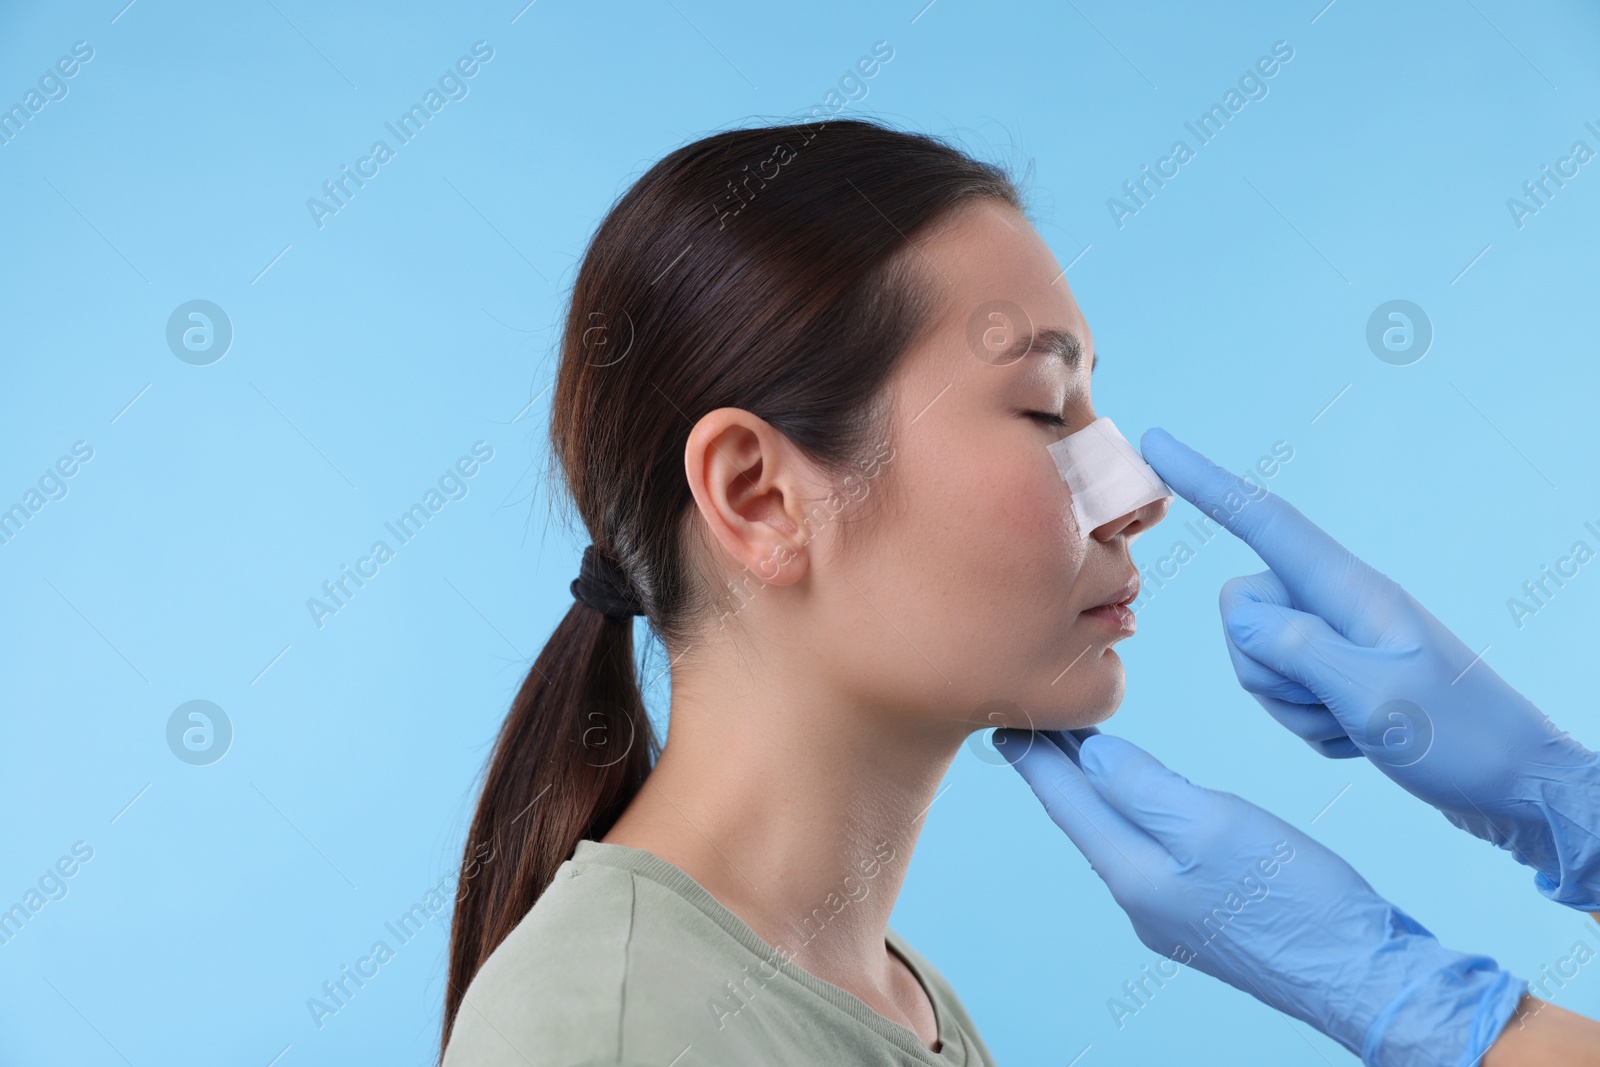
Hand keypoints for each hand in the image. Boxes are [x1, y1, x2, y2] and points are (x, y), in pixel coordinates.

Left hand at [997, 728, 1526, 1065]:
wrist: (1362, 976)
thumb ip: (1144, 788)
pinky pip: (1150, 849)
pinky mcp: (1204, 914)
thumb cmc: (1294, 899)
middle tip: (1032, 719)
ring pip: (1116, 833)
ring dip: (1094, 788)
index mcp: (1131, 872)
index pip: (1065, 799)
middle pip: (1084, 816)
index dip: (1035, 754)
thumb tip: (1091, 756)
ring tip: (1078, 746)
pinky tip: (1142, 798)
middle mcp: (1139, 895)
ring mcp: (1170, 910)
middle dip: (1056, 767)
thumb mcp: (1213, 826)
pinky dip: (1134, 812)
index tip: (1007, 716)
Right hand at [1140, 426, 1599, 910]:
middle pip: (1243, 610)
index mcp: (1353, 592)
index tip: (1156, 444)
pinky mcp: (1342, 676)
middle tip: (1334, 702)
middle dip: (1266, 669)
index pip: (1265, 522)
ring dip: (1291, 704)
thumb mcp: (1377, 699)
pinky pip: (1282, 694)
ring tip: (1354, 724)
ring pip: (1254, 657)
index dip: (1205, 481)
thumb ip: (1297, 649)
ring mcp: (1340, 641)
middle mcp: (1340, 605)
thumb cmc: (1462, 741)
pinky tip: (1361, 738)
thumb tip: (1236, 611)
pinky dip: (1310, 725)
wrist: (1518, 788)